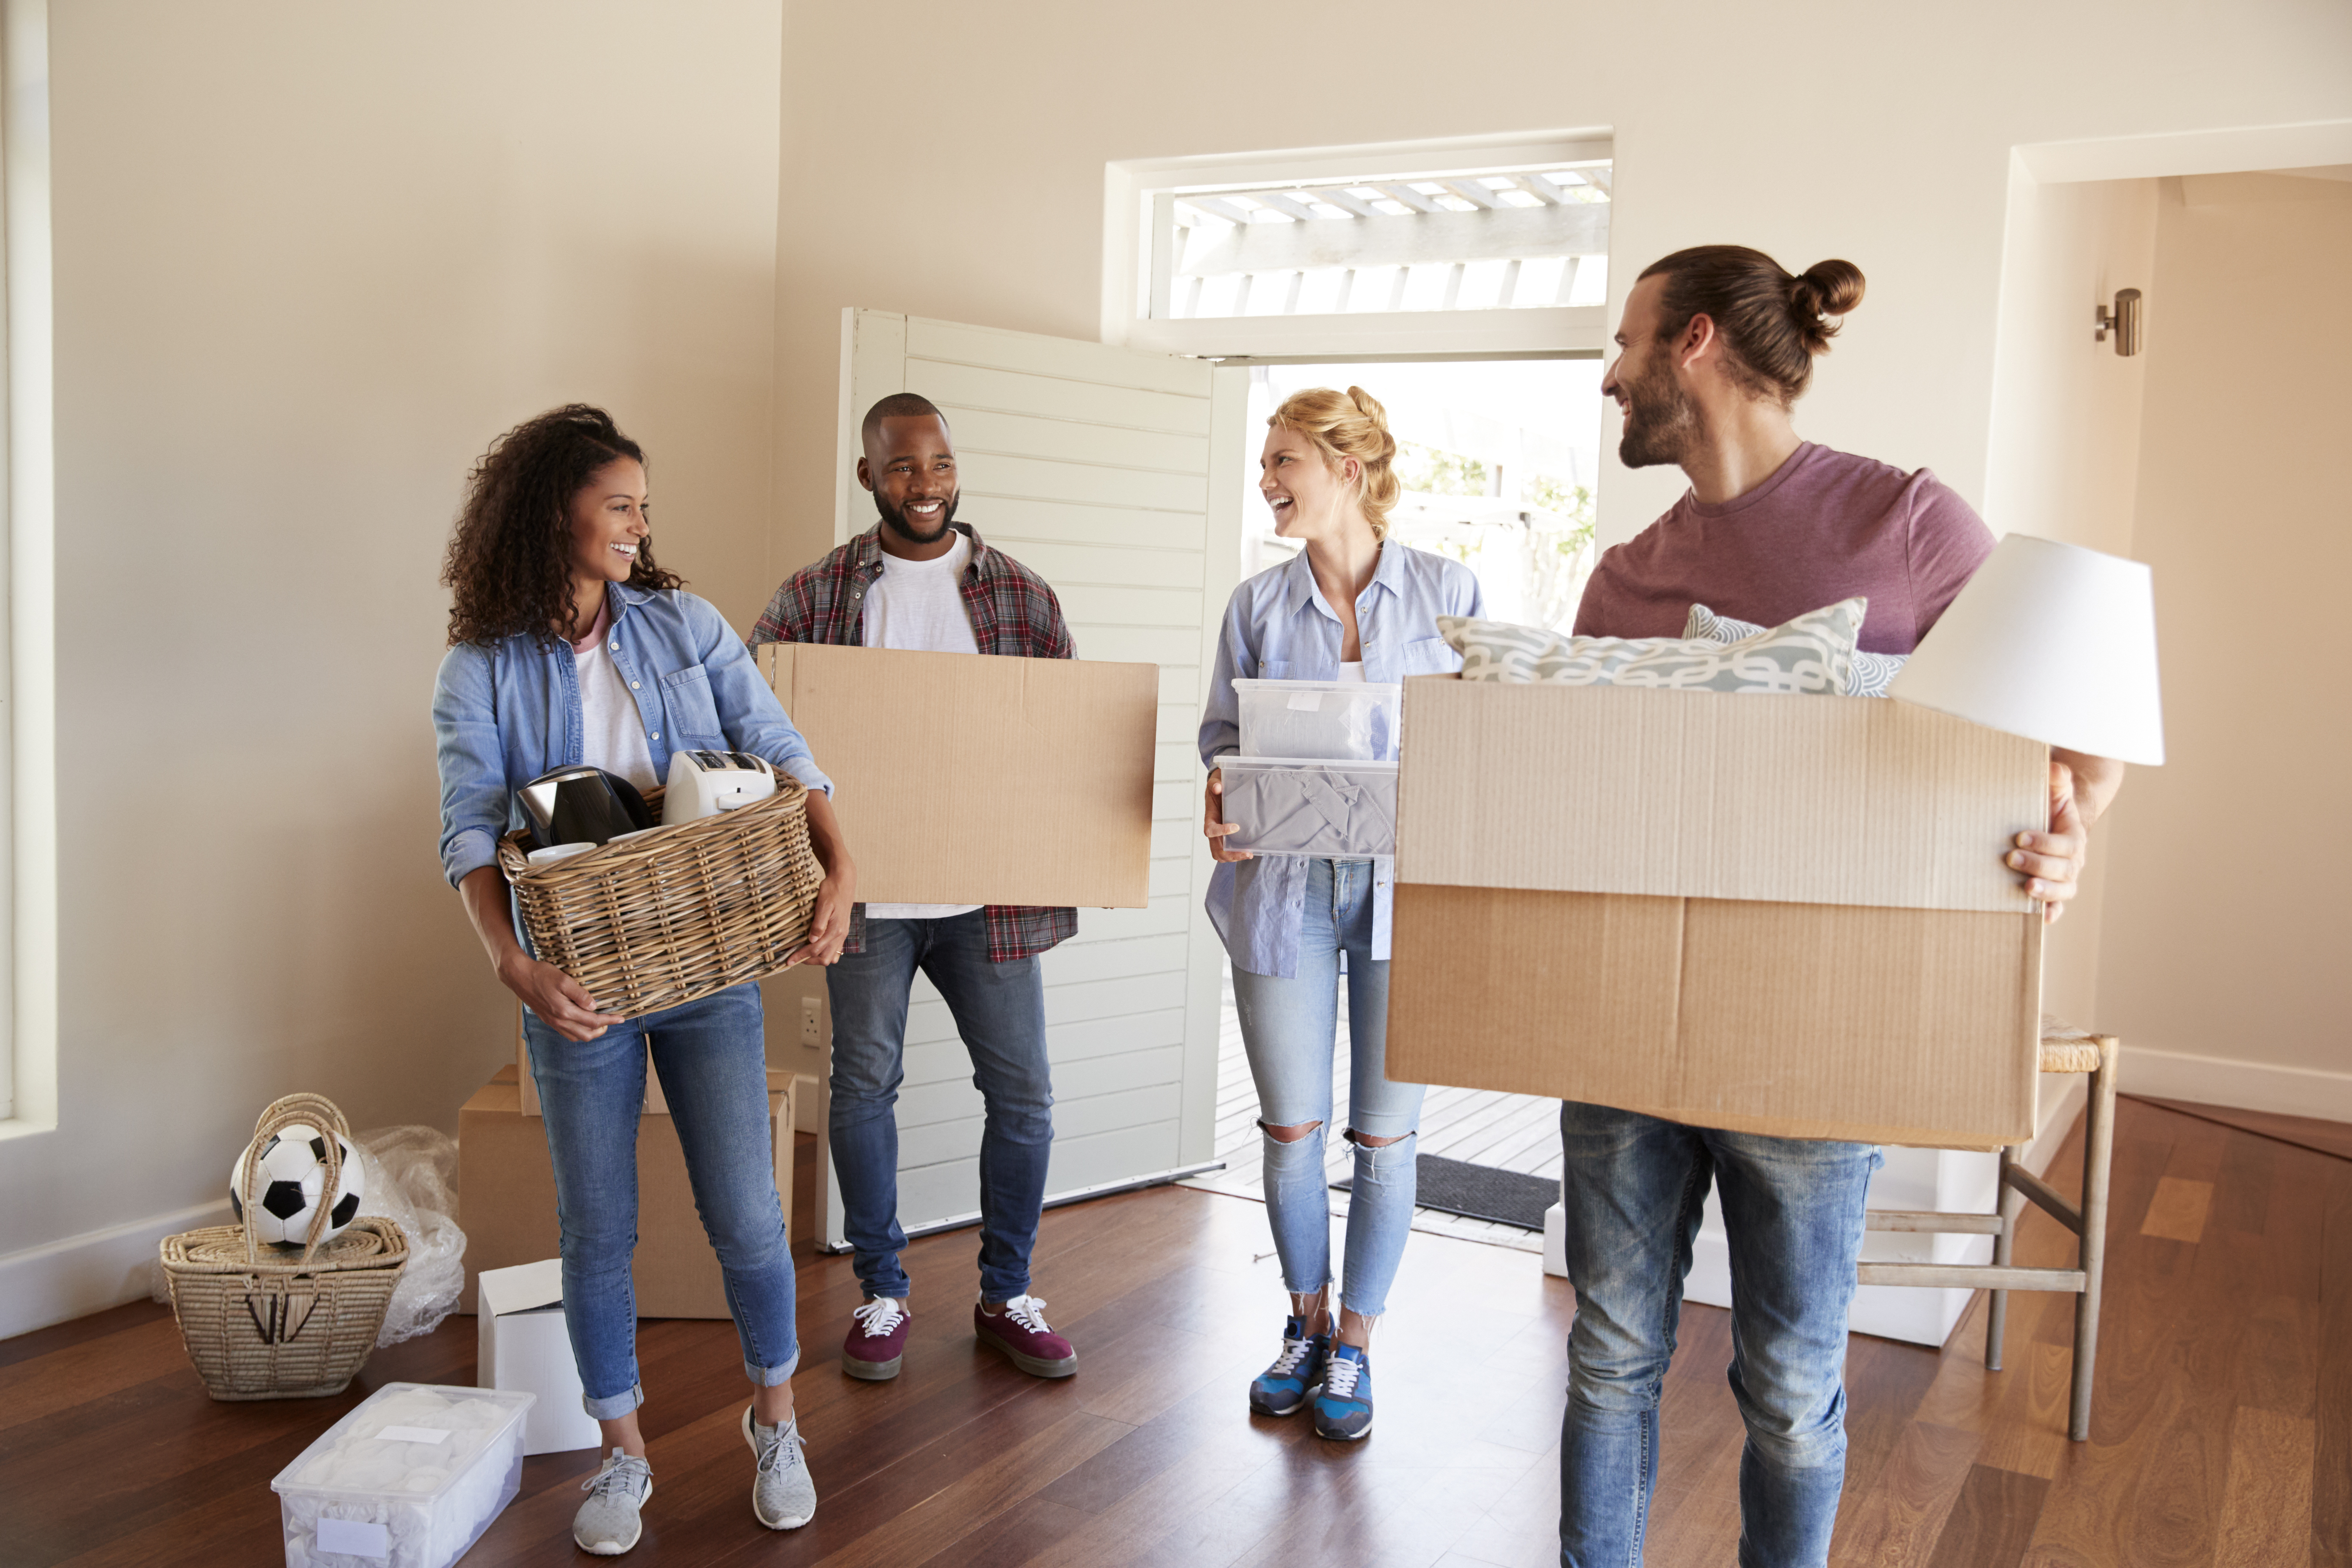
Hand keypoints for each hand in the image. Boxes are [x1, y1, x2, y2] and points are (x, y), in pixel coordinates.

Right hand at [497, 950, 622, 1040]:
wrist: (519, 976)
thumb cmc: (541, 974)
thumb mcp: (563, 980)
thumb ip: (579, 994)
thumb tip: (594, 1006)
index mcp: (564, 1011)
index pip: (593, 1021)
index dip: (609, 1020)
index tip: (621, 1018)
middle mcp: (558, 1021)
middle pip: (586, 1034)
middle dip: (602, 1029)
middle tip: (612, 1020)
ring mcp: (552, 1022)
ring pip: (576, 1036)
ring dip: (590, 1032)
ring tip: (600, 1023)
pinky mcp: (548, 1020)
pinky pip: (566, 1033)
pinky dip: (578, 1031)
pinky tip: (582, 1022)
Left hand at [788, 867, 853, 966]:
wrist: (844, 881)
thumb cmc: (832, 890)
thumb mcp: (823, 905)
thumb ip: (818, 924)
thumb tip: (812, 940)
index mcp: (836, 929)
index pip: (816, 950)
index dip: (801, 956)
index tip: (788, 959)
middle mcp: (841, 934)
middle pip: (825, 958)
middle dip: (809, 960)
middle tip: (795, 957)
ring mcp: (843, 933)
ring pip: (832, 956)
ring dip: (818, 958)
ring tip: (804, 953)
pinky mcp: (842, 930)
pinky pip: (836, 949)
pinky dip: (825, 952)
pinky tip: (816, 947)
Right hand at [1204, 768, 1252, 862]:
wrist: (1220, 789)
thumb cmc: (1217, 787)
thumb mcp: (1215, 782)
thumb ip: (1214, 784)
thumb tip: (1218, 787)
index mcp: (1209, 818)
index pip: (1210, 830)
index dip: (1221, 831)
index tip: (1236, 827)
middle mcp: (1213, 830)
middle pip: (1215, 849)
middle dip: (1230, 854)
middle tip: (1246, 852)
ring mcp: (1219, 836)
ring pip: (1221, 854)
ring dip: (1234, 857)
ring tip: (1249, 854)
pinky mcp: (1226, 837)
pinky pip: (1228, 851)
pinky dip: (1236, 855)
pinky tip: (1249, 851)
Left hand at [2008, 759, 2088, 923]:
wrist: (2049, 824)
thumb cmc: (2048, 807)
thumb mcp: (2053, 790)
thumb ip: (2056, 779)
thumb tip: (2055, 768)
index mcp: (2073, 836)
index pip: (2064, 842)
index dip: (2045, 842)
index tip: (2020, 837)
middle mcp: (2072, 861)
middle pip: (2063, 869)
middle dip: (2039, 865)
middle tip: (2012, 859)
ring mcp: (2063, 879)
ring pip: (2063, 890)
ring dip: (2046, 892)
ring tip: (2026, 888)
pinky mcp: (2053, 891)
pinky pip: (2057, 906)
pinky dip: (2051, 912)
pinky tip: (2041, 917)